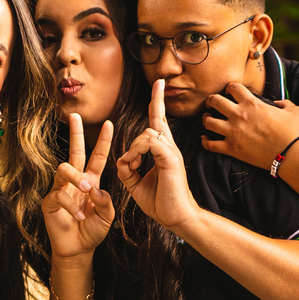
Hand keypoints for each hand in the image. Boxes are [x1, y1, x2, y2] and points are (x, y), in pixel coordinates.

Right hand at [42, 114, 114, 259]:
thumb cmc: (92, 230)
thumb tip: (94, 189)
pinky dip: (70, 205)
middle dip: (75, 133)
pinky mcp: (49, 201)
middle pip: (74, 152)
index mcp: (90, 181)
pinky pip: (58, 194)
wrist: (78, 249)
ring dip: (75, 177)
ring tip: (86, 190)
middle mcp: (74, 181)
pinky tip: (78, 215)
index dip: (103, 141)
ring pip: (63, 169)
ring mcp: (60, 189)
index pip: (97, 157)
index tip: (110, 124)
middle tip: (76, 116)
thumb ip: (105, 202)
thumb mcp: (106, 216)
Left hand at [116, 79, 198, 229]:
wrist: (176, 218)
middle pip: (159, 118)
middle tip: (159, 81)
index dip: (156, 105)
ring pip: (149, 131)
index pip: (157, 124)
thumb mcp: (136, 184)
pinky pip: (151, 142)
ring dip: (134, 147)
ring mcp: (171, 152)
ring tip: (131, 166)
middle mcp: (168, 148)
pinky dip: (138, 150)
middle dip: (157, 99)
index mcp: (161, 152)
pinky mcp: (171, 160)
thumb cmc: (161, 202)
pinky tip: (134, 164)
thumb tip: (122, 158)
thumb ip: (128, 169)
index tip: (158, 88)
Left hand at [202, 82, 298, 169]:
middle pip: (214, 101)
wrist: (292, 154)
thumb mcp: (293, 110)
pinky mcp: (231, 148)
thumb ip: (283, 103)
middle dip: (210, 100)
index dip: (229, 88)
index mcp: (252, 103)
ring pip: (207, 121)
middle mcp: (239, 115)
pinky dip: (205, 141)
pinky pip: (210, 144)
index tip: (229, 92)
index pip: (233, 87)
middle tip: (211, 103)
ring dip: (206, 119)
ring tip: (208, 119)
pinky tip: (205, 139)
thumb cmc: (294, 132)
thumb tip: (277, 103)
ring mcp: (233, 132)